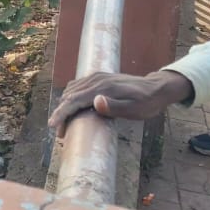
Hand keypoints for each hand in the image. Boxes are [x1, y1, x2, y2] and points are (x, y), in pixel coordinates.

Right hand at [48, 70, 193, 137]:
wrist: (156, 87)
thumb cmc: (147, 102)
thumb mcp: (135, 109)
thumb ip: (115, 107)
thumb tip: (95, 102)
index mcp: (103, 88)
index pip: (75, 100)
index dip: (62, 113)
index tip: (53, 125)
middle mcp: (96, 79)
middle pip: (69, 95)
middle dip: (62, 113)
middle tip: (61, 133)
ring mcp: (96, 77)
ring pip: (71, 90)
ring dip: (65, 105)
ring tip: (65, 123)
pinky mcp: (98, 77)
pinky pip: (77, 86)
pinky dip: (70, 97)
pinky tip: (72, 107)